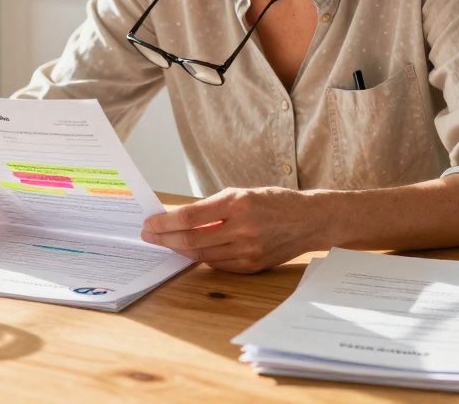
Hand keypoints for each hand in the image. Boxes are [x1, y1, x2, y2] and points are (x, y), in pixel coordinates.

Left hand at [139, 187, 328, 272]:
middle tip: (149, 235)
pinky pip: (218, 264)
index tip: (149, 223)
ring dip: (179, 249)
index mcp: (238, 203)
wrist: (309, 220)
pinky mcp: (252, 266)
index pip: (190, 216)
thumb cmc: (273, 202)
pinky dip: (201, 258)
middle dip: (165, 238)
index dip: (165, 222)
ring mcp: (248, 250)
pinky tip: (190, 251)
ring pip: (202, 255)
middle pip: (192, 240)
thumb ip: (211, 208)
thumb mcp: (242, 194)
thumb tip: (176, 218)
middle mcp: (243, 228)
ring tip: (165, 242)